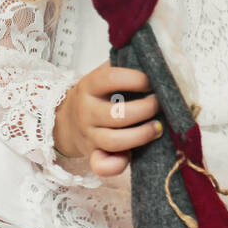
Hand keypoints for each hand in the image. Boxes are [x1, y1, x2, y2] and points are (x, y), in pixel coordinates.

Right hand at [53, 60, 164, 176]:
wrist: (67, 120)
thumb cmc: (99, 95)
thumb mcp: (104, 76)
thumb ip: (125, 67)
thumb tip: (159, 61)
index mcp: (90, 85)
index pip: (112, 78)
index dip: (137, 79)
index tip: (152, 81)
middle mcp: (87, 111)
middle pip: (118, 114)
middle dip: (146, 109)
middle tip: (160, 105)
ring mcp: (89, 134)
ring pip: (115, 140)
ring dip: (142, 135)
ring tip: (158, 128)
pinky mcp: (93, 154)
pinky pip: (101, 165)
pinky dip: (116, 165)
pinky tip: (130, 157)